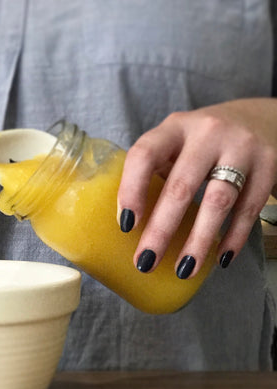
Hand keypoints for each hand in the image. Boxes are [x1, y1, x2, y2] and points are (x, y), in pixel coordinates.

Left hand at [117, 98, 276, 277]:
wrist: (257, 119)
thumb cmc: (200, 142)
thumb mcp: (174, 143)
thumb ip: (154, 171)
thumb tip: (128, 223)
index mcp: (174, 128)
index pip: (144, 155)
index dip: (131, 190)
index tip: (126, 225)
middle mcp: (207, 133)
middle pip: (180, 187)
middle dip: (161, 230)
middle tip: (146, 261)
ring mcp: (241, 147)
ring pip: (218, 201)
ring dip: (198, 241)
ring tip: (183, 269)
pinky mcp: (268, 164)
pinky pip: (249, 208)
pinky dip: (233, 237)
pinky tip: (219, 258)